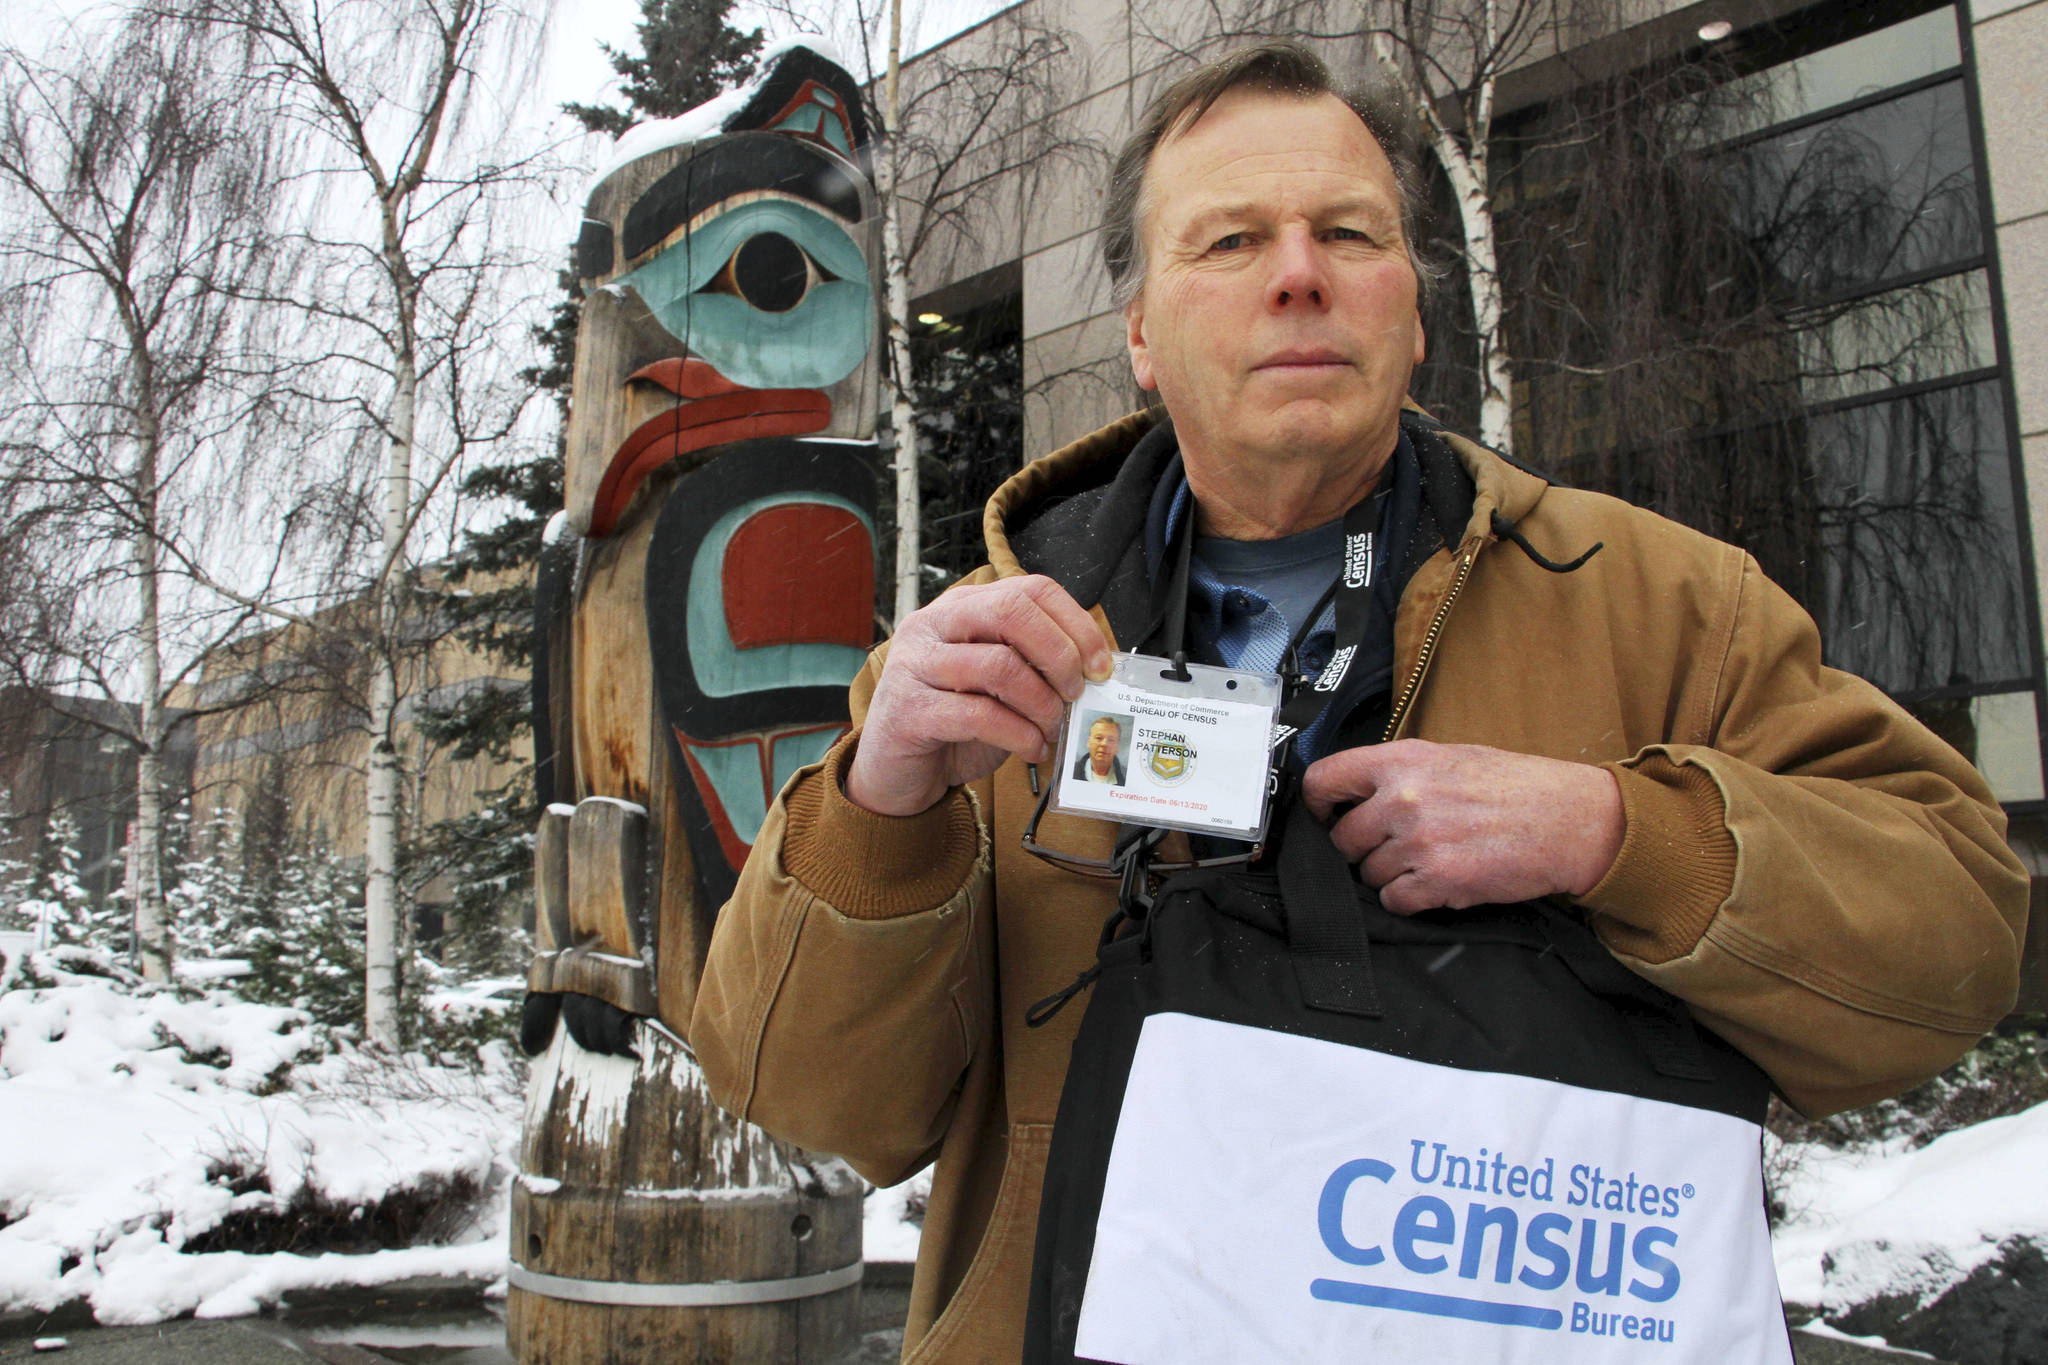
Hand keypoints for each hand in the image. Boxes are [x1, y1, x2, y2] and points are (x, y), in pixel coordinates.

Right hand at [846, 575, 1113, 815]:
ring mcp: (915, 665)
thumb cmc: (954, 725)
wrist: (895, 773)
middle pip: (1012, 612)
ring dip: (1041, 703)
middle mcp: (933, 625)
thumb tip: (1094, 671)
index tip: (1100, 665)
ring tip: (1050, 728)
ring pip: (999, 666)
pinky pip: (978, 715)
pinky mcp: (908, 711)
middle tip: (1076, 692)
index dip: (1076, 623)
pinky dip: (1019, 735)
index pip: (1030, 589)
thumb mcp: (998, 686)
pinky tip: (1031, 749)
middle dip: (1060, 654)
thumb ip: (1033, 667)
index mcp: (961, 607)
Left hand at [1300, 739, 1623, 912]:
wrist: (1570, 820)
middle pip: (1342, 838)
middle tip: (1393, 846)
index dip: (1318, 804)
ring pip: (1367, 873)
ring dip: (1389, 874)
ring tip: (1427, 860)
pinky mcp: (1438, 881)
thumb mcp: (1451, 756)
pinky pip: (1393, 901)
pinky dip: (1409, 899)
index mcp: (1403, 761)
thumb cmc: (1518, 787)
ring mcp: (1419, 842)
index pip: (1323, 780)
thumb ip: (1398, 771)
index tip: (1326, 815)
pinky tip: (1435, 882)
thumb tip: (1354, 791)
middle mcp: (1404, 798)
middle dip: (1361, 848)